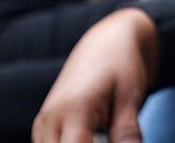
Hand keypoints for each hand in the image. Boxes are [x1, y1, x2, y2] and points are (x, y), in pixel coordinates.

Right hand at [33, 8, 158, 142]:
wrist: (106, 41)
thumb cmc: (122, 65)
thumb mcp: (131, 96)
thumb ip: (127, 132)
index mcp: (74, 109)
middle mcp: (51, 118)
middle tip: (111, 135)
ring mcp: (43, 123)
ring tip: (103, 131)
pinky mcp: (42, 126)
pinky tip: (91, 137)